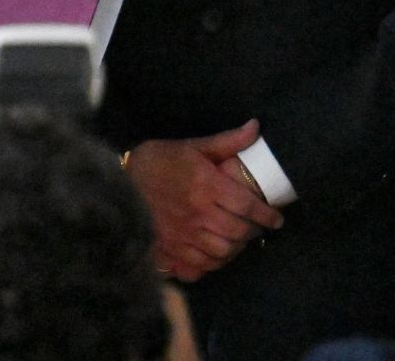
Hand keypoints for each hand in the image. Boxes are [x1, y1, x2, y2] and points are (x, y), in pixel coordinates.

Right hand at [126, 119, 282, 281]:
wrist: (117, 181)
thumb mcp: (192, 146)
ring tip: (237, 239)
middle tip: (257, 227)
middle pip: (238, 233)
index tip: (276, 219)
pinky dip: (212, 263)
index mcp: (206, 186)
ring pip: (222, 253)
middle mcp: (197, 214)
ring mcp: (183, 237)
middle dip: (253, 232)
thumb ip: (226, 141)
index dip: (266, 215)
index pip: (247, 206)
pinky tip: (213, 253)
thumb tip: (255, 127)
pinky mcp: (169, 252)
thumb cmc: (158, 160)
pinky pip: (199, 267)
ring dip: (235, 248)